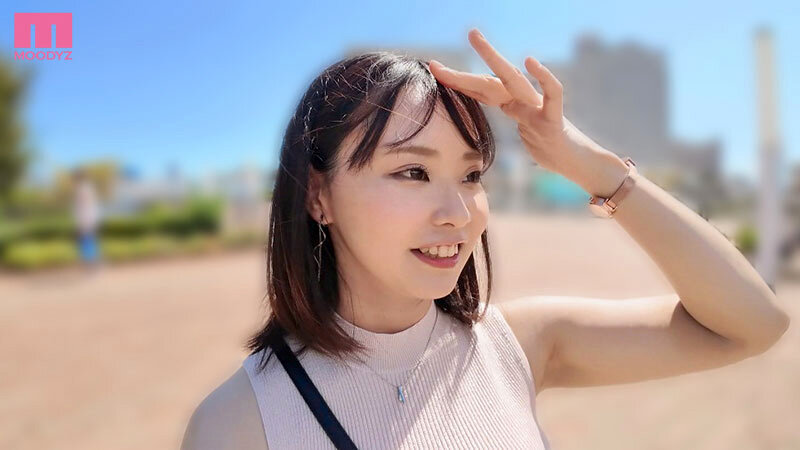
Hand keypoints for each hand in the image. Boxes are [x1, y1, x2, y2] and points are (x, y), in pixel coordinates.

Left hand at [428, 28, 628, 197]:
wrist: (575, 163)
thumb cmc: (550, 148)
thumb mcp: (524, 134)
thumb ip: (514, 119)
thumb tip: (500, 119)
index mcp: (513, 105)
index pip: (481, 90)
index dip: (458, 81)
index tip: (435, 69)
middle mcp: (523, 101)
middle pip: (491, 79)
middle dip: (468, 64)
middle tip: (451, 44)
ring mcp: (537, 108)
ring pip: (513, 79)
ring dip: (493, 58)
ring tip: (476, 39)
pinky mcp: (554, 118)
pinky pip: (552, 93)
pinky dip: (544, 77)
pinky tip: (531, 61)